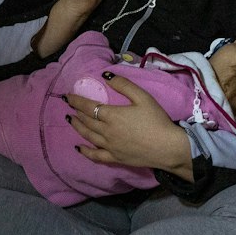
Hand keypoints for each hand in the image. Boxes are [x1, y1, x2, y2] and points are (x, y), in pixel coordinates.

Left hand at [66, 76, 193, 180]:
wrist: (167, 147)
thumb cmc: (156, 120)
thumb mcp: (143, 97)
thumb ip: (123, 85)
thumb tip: (105, 75)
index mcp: (112, 115)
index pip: (88, 106)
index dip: (76, 101)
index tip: (68, 96)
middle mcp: (106, 131)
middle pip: (86, 121)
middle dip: (76, 112)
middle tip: (69, 106)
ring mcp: (109, 146)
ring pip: (88, 136)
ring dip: (77, 127)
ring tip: (71, 120)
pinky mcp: (115, 158)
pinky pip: (95, 156)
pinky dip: (85, 151)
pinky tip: (79, 148)